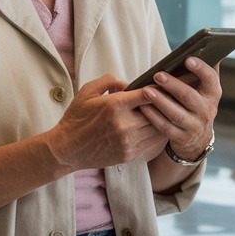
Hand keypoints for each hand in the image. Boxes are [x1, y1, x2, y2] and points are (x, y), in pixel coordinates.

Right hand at [44, 75, 166, 171]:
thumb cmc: (76, 119)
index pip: (147, 94)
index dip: (157, 89)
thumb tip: (126, 82)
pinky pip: (152, 143)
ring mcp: (128, 142)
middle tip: (167, 100)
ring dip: (161, 120)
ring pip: (158, 129)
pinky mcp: (130, 154)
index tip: (161, 87)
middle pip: (156, 112)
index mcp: (114, 106)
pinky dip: (156, 134)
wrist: (67, 148)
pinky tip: (155, 128)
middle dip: (162, 105)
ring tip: (164, 113)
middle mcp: (124, 124)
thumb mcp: (87, 92)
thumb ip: (108, 81)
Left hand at [135, 57, 221, 158]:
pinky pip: (165, 127)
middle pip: (189, 96)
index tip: (187, 58)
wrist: (197, 137)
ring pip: (176, 113)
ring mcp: (194, 126)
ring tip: (146, 90)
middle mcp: (206, 110)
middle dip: (172, 85)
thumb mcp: (202, 88)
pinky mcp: (181, 137)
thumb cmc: (195, 101)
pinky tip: (142, 106)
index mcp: (212, 93)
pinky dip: (153, 116)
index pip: (210, 79)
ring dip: (160, 101)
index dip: (200, 69)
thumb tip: (200, 44)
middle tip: (157, 74)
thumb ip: (201, 69)